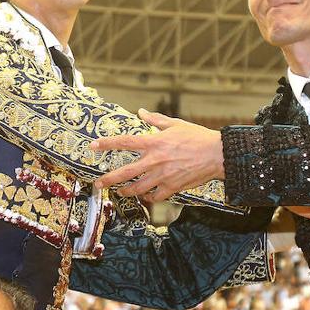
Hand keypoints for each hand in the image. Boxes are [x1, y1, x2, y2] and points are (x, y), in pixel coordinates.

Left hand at [91, 110, 222, 200]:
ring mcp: (163, 176)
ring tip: (119, 192)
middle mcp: (155, 160)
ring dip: (126, 191)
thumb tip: (141, 112)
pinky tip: (145, 196)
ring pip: (137, 188)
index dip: (107, 144)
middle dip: (109, 179)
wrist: (216, 154)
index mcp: (154, 143)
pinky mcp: (172, 187)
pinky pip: (155, 196)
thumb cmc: (197, 137)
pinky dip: (148, 197)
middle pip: (125, 172)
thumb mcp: (175, 124)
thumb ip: (155, 119)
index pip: (124, 142)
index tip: (93, 146)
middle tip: (98, 184)